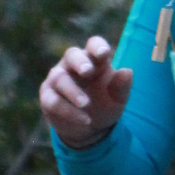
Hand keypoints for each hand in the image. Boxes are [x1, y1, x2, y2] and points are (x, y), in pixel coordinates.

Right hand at [39, 34, 131, 148]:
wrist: (90, 128)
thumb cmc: (105, 104)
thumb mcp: (118, 98)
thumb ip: (122, 86)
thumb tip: (127, 72)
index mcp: (93, 60)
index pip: (93, 45)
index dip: (97, 47)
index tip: (104, 54)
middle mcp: (73, 65)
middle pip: (72, 54)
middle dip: (79, 61)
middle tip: (88, 71)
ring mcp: (58, 79)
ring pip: (60, 78)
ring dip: (73, 91)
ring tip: (86, 104)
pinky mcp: (47, 97)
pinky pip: (54, 101)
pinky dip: (69, 111)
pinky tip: (85, 120)